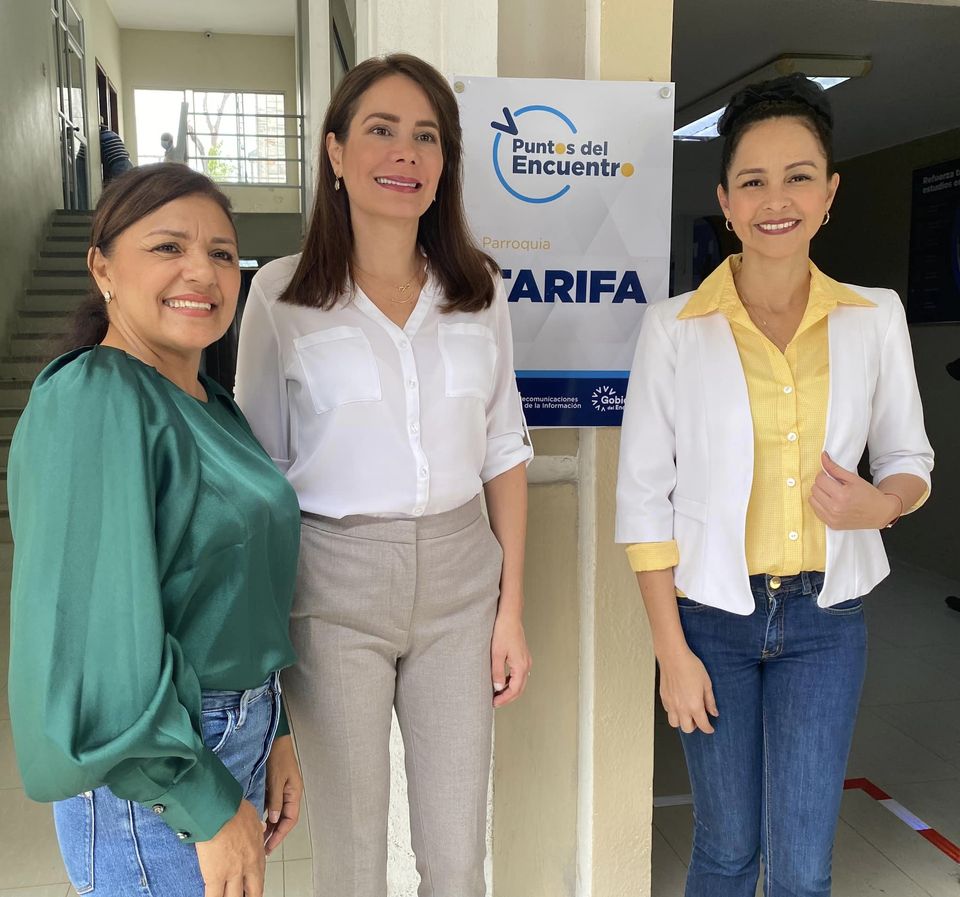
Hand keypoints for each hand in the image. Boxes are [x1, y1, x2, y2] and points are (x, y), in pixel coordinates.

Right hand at [195, 799, 264, 896]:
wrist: (218, 809)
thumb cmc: (234, 809)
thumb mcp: (253, 816)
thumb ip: (258, 827)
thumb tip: (261, 828)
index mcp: (257, 853)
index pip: (260, 877)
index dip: (255, 888)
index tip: (252, 891)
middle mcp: (248, 866)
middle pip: (252, 893)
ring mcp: (232, 873)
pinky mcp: (214, 876)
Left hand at [263, 734, 302, 855]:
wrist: (274, 740)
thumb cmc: (278, 757)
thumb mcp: (276, 779)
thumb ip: (276, 800)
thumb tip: (273, 821)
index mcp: (295, 793)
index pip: (290, 820)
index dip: (280, 834)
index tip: (270, 846)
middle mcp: (291, 794)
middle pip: (285, 819)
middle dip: (275, 834)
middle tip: (263, 848)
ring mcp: (284, 791)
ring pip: (278, 814)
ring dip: (271, 827)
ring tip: (260, 839)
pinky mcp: (276, 787)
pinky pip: (273, 806)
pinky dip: (267, 816)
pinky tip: (259, 823)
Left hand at [491, 606, 531, 707]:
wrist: (510, 616)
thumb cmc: (503, 631)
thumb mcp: (496, 654)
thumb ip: (498, 673)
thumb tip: (498, 688)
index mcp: (521, 665)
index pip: (515, 690)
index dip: (504, 699)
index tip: (494, 703)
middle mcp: (526, 664)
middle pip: (519, 688)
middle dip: (508, 697)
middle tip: (495, 702)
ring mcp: (526, 660)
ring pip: (520, 682)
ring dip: (510, 690)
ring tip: (497, 694)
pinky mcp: (523, 656)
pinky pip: (519, 674)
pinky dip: (511, 681)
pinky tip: (502, 681)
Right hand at [658, 646, 717, 733]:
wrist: (673, 657)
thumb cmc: (690, 666)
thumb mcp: (706, 683)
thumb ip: (710, 700)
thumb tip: (714, 712)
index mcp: (694, 705)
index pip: (703, 725)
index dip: (708, 729)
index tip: (710, 728)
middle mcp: (681, 708)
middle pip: (687, 729)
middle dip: (695, 726)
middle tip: (699, 719)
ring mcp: (671, 704)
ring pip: (674, 724)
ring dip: (682, 722)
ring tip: (687, 714)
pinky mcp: (663, 698)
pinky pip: (668, 712)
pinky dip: (673, 712)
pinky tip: (678, 704)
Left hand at [809, 452, 899, 529]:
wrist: (880, 513)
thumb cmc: (869, 495)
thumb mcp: (853, 478)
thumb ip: (835, 468)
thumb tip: (823, 457)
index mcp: (842, 495)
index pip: (819, 479)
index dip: (824, 475)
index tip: (831, 476)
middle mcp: (835, 508)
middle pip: (814, 489)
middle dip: (822, 484)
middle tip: (833, 485)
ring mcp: (832, 518)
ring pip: (812, 499)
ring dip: (819, 494)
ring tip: (832, 494)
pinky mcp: (831, 524)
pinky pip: (816, 510)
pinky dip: (820, 505)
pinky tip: (831, 503)